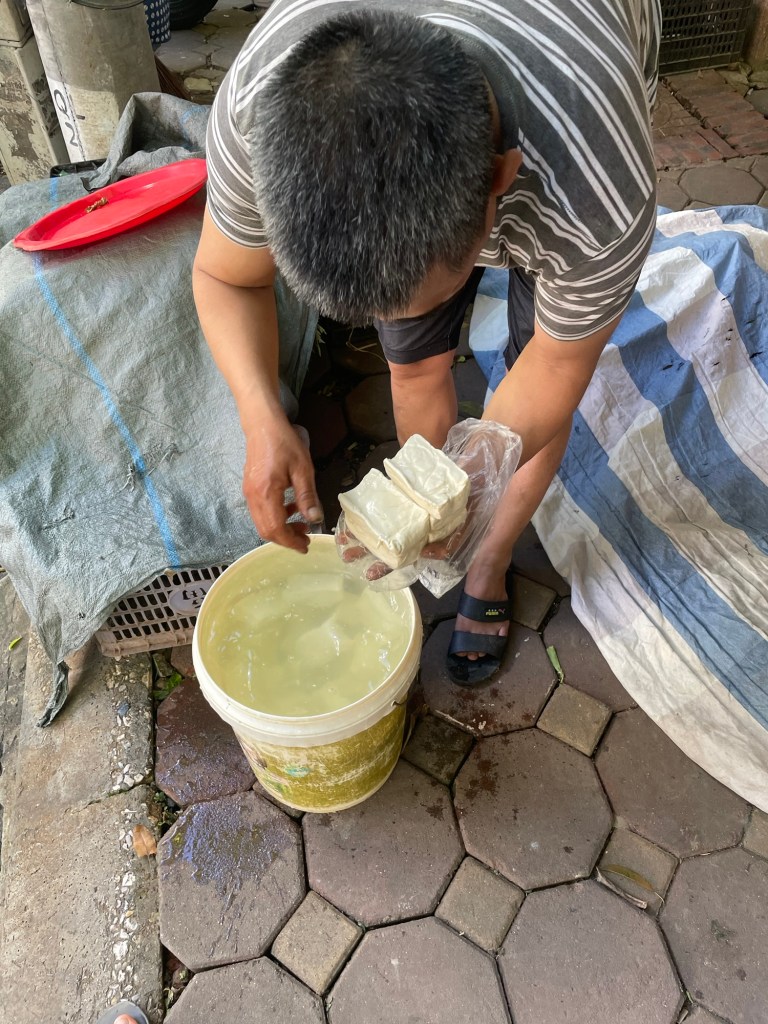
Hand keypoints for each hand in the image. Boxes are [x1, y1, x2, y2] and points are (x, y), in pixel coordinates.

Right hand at [242, 415, 322, 552]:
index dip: (291, 541)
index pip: (276, 528)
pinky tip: (291, 507)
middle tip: (306, 539)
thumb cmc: (284, 443)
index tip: (306, 546)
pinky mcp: (250, 489)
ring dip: (281, 528)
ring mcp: (249, 493)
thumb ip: (307, 496)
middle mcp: (253, 497)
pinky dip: (276, 517)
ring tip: (302, 523)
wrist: (262, 425)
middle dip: (286, 539)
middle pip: (266, 530)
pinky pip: (261, 512)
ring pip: (262, 523)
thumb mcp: (302, 469)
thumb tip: (315, 519)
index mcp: (266, 493)